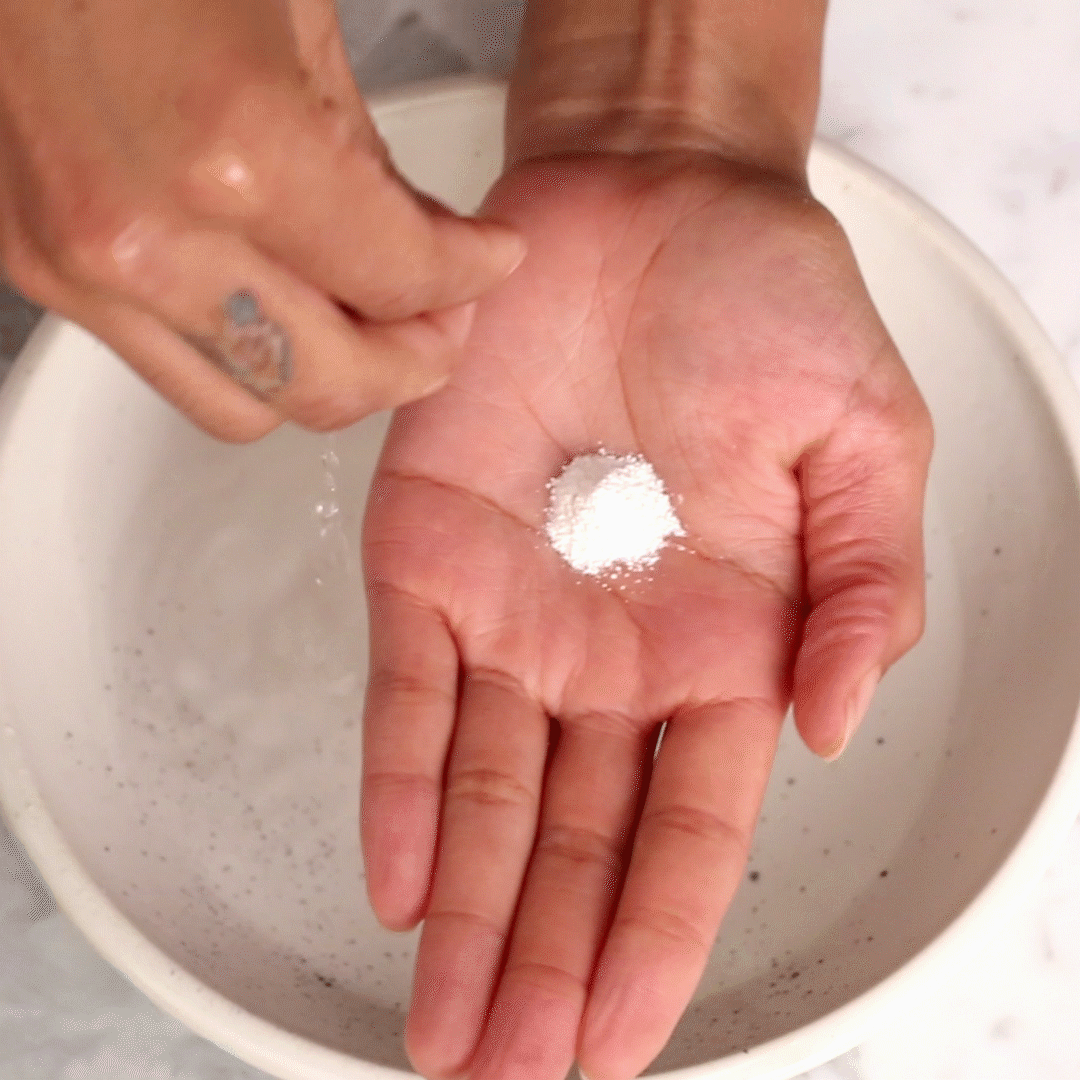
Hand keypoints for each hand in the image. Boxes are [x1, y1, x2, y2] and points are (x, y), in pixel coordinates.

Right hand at [0, 0, 523, 438]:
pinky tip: (275, 296)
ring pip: (245, 407)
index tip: (489, 261)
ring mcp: (79, 266)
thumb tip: (421, 238)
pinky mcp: (38, 269)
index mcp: (235, 156)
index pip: (398, 283)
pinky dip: (243, 350)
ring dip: (322, 375)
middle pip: (325, 387)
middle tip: (441, 318)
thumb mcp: (292, 12)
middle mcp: (146, 238)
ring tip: (362, 319)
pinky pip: (173, 365)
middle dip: (408, 362)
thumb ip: (365, 154)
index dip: (469, 279)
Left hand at [360, 154, 931, 1079]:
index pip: (689, 827)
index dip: (657, 941)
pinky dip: (401, 786)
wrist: (655, 203)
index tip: (622, 1043)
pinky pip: (408, 691)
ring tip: (448, 1031)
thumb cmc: (769, 305)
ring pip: (485, 793)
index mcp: (727, 643)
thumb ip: (866, 594)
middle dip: (544, 965)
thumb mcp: (869, 448)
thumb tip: (830, 727)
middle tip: (509, 1079)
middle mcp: (615, 649)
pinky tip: (400, 884)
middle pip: (576, 841)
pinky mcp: (428, 549)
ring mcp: (515, 607)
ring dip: (468, 913)